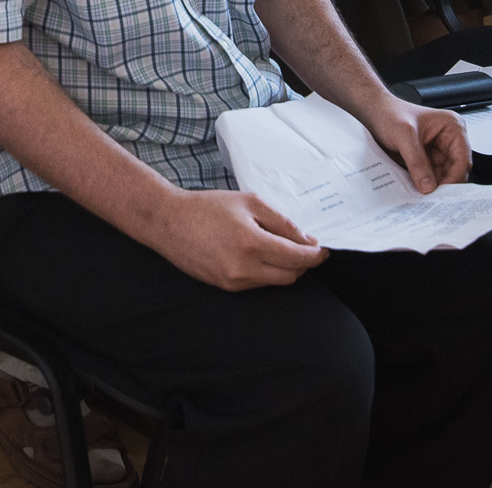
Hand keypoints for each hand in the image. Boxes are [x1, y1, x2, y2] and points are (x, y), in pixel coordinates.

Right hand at [148, 187, 327, 290]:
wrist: (168, 222)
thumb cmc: (208, 207)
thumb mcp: (249, 202)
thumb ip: (282, 221)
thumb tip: (306, 240)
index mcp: (251, 242)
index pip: (297, 258)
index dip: (315, 255)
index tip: (323, 249)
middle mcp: (244, 268)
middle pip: (291, 275)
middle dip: (302, 262)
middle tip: (302, 246)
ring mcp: (234, 281)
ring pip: (275, 282)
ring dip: (284, 268)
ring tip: (277, 247)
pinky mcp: (225, 287)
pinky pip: (257, 283)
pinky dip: (265, 271)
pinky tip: (257, 255)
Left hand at [361, 94, 471, 191]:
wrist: (374, 114)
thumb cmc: (390, 114)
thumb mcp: (403, 135)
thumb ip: (417, 161)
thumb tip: (428, 186)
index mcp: (453, 127)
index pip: (462, 159)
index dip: (454, 178)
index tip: (442, 193)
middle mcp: (449, 140)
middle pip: (455, 171)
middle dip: (444, 186)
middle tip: (432, 201)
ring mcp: (439, 151)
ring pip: (444, 177)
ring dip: (434, 188)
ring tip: (423, 199)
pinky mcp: (428, 161)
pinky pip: (431, 178)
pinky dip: (426, 186)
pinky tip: (417, 193)